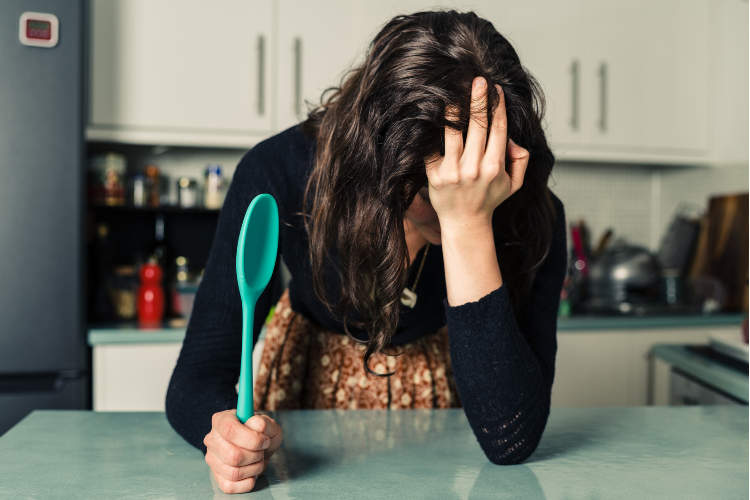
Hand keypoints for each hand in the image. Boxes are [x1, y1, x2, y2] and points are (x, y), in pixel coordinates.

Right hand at [204, 410, 283, 493]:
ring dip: (253, 468)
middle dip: (255, 455)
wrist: (261, 447)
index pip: (229, 430)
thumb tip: (256, 425)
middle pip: (232, 455)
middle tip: (261, 450)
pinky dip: (247, 482)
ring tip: (257, 460)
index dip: (251, 438)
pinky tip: (251, 472)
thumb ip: (264, 422)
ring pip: (233, 473)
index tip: (264, 440)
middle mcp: (212, 439)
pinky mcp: (217, 476)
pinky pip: (230, 486)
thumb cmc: (262, 433)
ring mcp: (212, 459)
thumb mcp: (268, 423)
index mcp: (221, 420)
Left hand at [425, 76, 528, 234]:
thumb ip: (520, 160)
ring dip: (455, 109)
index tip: (495, 89)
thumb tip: (511, 139)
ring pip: (453, 131)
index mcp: (495, 166)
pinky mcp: (435, 175)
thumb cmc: (489, 198)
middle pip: (477, 125)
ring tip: (454, 91)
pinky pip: (434, 147)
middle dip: (478, 99)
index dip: (497, 106)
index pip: (497, 128)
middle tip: (478, 80)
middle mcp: (474, 167)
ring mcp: (453, 171)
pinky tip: (434, 114)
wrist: (464, 222)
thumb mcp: (514, 183)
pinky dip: (434, 130)